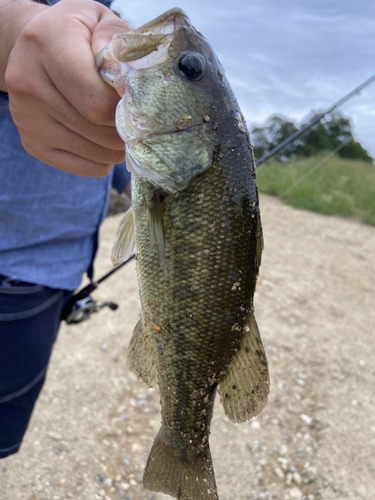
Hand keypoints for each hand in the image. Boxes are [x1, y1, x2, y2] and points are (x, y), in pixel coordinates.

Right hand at [4, 0, 131, 176]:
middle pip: (97, 128)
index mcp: (47, 44)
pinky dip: (105, 160)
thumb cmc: (76, 35)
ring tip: (125, 129)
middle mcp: (28, 83)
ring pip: (95, 152)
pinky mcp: (33, 144)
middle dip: (126, 128)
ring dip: (119, 147)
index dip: (127, 107)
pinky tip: (106, 141)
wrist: (35, 50)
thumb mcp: (97, 20)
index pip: (97, 99)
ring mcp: (27, 118)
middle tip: (138, 119)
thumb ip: (116, 41)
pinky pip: (85, 167)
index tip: (138, 101)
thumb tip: (127, 78)